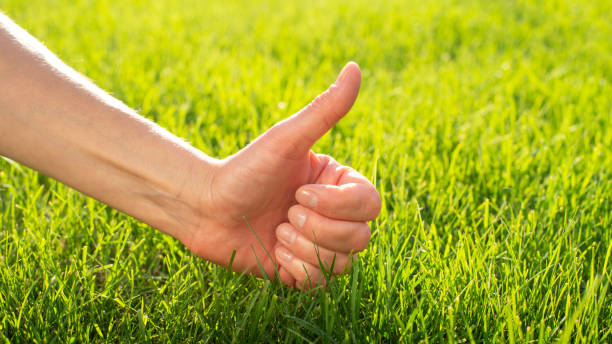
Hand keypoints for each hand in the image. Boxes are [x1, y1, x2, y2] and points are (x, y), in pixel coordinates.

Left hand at [184, 62, 380, 288]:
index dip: (337, 206)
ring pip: (343, 262)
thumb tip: (356, 68)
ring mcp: (320, 244)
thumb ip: (325, 110)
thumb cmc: (245, 169)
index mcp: (337, 185)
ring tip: (276, 231)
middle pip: (361, 238)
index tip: (298, 194)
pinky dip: (296, 268)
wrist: (206, 208)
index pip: (370, 204)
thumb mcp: (286, 140)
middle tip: (284, 214)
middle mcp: (334, 215)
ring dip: (303, 248)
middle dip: (317, 229)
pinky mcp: (302, 270)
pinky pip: (321, 282)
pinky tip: (274, 250)